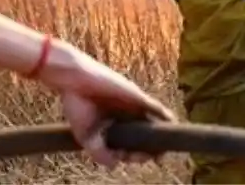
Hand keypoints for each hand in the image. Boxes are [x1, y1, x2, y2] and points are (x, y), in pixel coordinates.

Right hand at [35, 41, 175, 167]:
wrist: (73, 80)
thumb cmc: (77, 104)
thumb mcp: (85, 137)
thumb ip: (100, 153)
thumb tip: (116, 164)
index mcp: (112, 125)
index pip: (128, 146)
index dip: (133, 155)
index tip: (132, 159)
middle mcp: (124, 116)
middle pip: (143, 136)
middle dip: (150, 150)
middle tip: (156, 159)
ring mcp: (132, 106)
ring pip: (153, 124)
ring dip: (160, 137)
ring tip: (164, 151)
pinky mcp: (137, 97)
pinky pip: (156, 108)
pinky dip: (165, 118)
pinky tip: (171, 127)